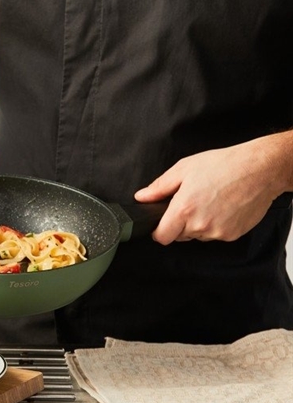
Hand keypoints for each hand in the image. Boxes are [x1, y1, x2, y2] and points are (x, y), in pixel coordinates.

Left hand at [134, 130, 292, 244]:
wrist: (260, 169)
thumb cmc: (225, 165)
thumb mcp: (184, 169)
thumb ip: (159, 187)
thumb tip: (142, 197)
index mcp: (184, 209)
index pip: (162, 237)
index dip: (159, 231)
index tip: (161, 225)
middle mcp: (200, 224)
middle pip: (179, 236)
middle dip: (180, 224)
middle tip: (192, 203)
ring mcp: (217, 232)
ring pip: (198, 236)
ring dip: (199, 224)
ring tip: (211, 202)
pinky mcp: (232, 235)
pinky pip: (216, 235)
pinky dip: (216, 225)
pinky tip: (223, 208)